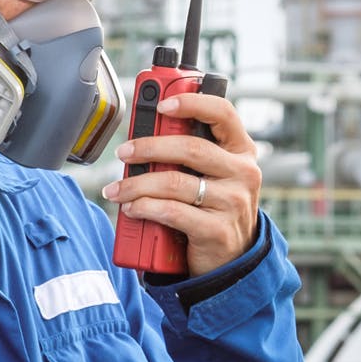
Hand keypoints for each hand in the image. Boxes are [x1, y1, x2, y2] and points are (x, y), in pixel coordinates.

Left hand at [102, 94, 261, 276]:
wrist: (232, 258)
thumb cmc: (213, 206)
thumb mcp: (213, 174)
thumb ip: (191, 153)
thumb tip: (144, 134)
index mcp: (242, 150)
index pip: (223, 113)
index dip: (192, 103)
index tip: (161, 105)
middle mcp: (243, 173)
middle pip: (191, 148)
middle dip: (149, 147)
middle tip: (124, 152)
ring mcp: (233, 203)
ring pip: (175, 182)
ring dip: (137, 184)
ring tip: (117, 189)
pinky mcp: (218, 230)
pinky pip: (172, 212)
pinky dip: (145, 208)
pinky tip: (132, 208)